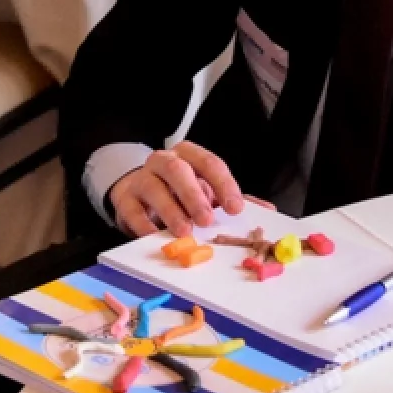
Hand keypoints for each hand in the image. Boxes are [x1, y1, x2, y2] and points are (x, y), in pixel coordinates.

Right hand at [108, 141, 244, 237]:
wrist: (139, 193)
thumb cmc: (179, 193)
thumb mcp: (207, 192)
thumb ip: (233, 200)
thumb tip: (267, 210)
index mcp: (189, 156)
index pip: (209, 162)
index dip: (224, 184)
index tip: (236, 208)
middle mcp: (164, 162)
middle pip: (178, 170)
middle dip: (194, 195)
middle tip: (207, 219)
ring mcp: (142, 179)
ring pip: (154, 187)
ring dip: (170, 210)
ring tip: (184, 231)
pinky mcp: (125, 199)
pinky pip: (132, 210)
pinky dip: (144, 225)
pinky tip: (156, 237)